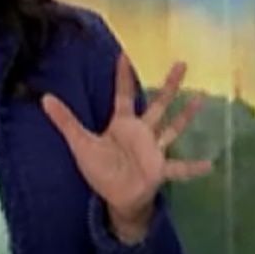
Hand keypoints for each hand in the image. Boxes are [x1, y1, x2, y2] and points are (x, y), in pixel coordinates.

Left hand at [41, 55, 210, 243]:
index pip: (123, 95)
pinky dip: (193, 167)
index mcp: (122, 125)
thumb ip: (66, 121)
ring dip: (186, 115)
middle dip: (169, 85)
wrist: (116, 199)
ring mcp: (154, 150)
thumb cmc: (101, 171)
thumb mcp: (80, 144)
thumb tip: (44, 98)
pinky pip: (179, 168)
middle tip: (182, 63)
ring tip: (201, 98)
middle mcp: (142, 133)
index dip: (123, 76)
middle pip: (158, 104)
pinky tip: (211, 164)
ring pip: (172, 127)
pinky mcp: (160, 169)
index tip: (125, 54)